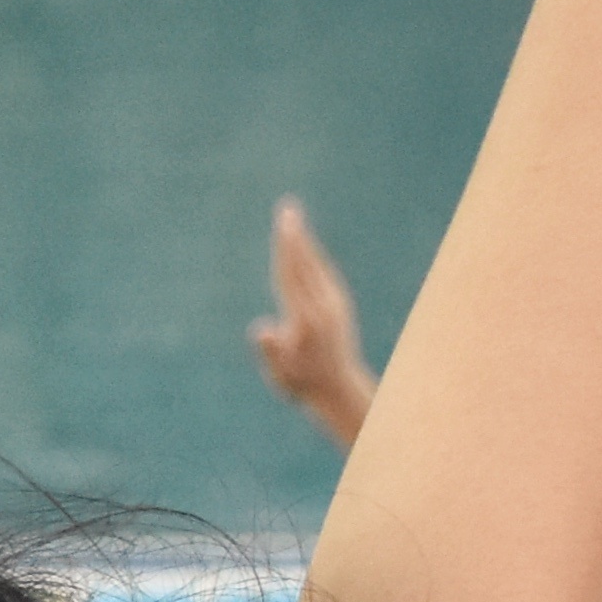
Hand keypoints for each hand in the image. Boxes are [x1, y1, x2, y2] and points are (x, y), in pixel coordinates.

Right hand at [247, 196, 378, 448]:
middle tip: (288, 209)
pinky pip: (323, 274)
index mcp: (306, 318)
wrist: (340, 391)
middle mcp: (323, 307)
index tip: (283, 227)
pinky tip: (308, 251)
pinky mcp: (339, 307)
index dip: (286, 249)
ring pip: (317, 266)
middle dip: (295, 236)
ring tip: (293, 221)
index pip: (291, 275)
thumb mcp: (281, 376)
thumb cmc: (303, 385)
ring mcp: (334, 305)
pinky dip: (313, 258)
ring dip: (304, 243)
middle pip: (305, 263)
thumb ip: (272, 352)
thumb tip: (262, 330)